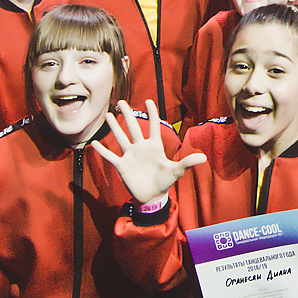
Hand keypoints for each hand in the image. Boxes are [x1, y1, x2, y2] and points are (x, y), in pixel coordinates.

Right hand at [90, 100, 205, 205]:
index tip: (148, 100)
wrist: (152, 196)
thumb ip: (187, 163)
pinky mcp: (122, 166)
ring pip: (120, 138)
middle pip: (133, 127)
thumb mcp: (176, 171)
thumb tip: (204, 158)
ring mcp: (130, 156)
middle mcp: (141, 148)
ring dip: (114, 127)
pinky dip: (102, 151)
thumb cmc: (165, 182)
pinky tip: (93, 143)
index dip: (152, 113)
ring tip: (107, 115)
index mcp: (154, 146)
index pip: (153, 126)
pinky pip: (110, 157)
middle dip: (127, 114)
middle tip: (120, 102)